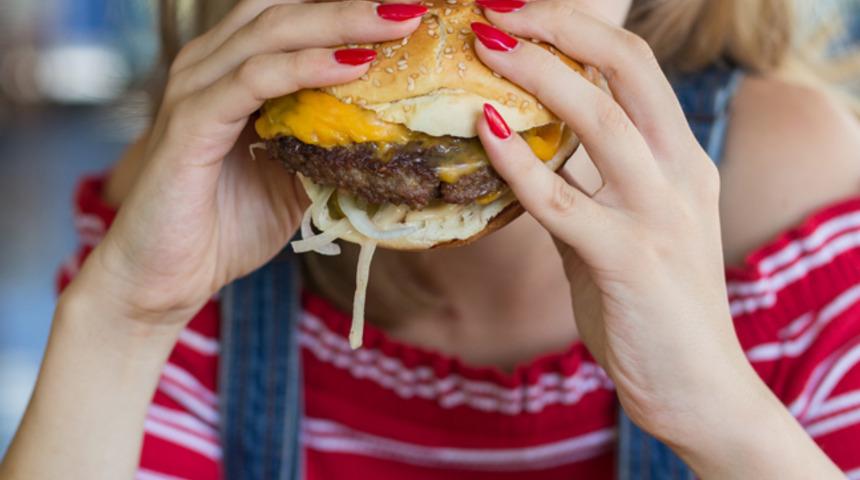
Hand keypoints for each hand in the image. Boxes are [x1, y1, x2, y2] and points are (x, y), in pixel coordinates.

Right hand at [72, 1, 424, 328]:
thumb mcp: (295, 178)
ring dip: (337, 24)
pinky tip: (350, 65)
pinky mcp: (190, 123)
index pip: (292, 17)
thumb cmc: (226, 225)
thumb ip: (328, 145)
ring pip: (271, 33)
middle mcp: (210, 66)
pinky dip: (303, 67)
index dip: (345, 11)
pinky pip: (252, 80)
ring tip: (394, 24)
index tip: (407, 16)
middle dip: (351, 6)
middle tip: (411, 9)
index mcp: (233, 71)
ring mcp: (196, 90)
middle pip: (285, 10)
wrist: (164, 276)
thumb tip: (392, 135)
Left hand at [472, 2, 842, 477]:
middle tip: (494, 11)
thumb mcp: (619, 230)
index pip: (634, 65)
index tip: (519, 13)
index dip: (576, 28)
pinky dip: (521, 165)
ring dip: (539, 76)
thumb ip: (581, 186)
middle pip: (629, 68)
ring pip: (603, 121)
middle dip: (561, 27)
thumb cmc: (648, 306)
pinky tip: (483, 135)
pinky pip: (565, 202)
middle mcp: (680, 173)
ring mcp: (660, 215)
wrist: (696, 387)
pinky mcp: (631, 261)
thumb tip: (519, 152)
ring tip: (485, 47)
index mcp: (680, 158)